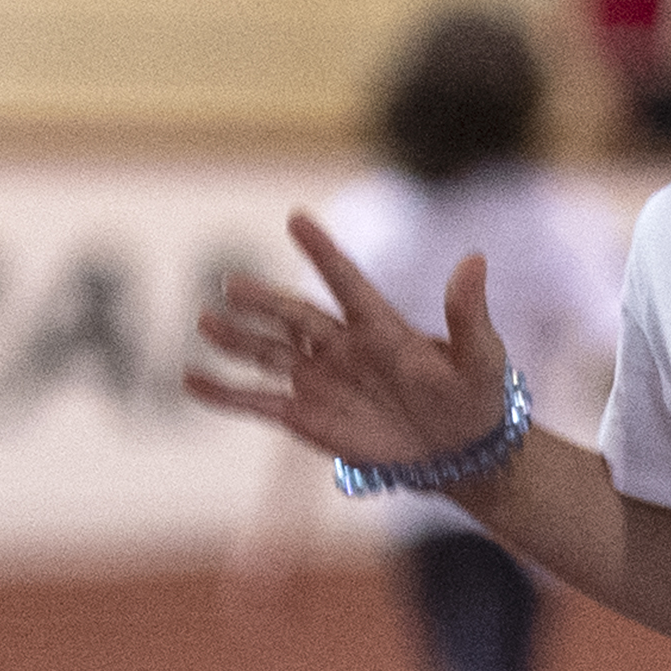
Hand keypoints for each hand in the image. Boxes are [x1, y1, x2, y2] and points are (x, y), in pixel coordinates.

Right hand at [189, 221, 510, 471]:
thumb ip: (468, 313)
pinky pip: (256, 402)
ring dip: (236, 340)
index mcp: (381, 326)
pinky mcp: (305, 416)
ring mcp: (320, 380)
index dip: (323, 252)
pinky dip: (223, 393)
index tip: (298, 218)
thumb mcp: (480, 357)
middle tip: (231, 284)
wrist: (461, 453)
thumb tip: (475, 260)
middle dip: (263, 301)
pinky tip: (190, 380)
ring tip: (204, 322)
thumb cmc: (476, 400)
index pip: (346, 281)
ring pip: (268, 353)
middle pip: (295, 316)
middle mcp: (342, 346)